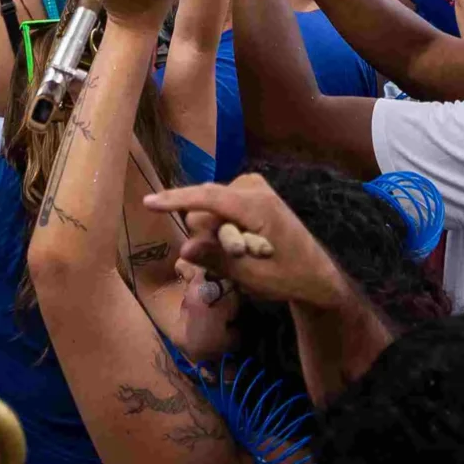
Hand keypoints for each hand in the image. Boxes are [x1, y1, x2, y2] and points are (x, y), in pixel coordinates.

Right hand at [138, 176, 352, 309]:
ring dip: (218, 235)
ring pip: (209, 210)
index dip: (177, 200)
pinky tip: (244, 245)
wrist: (315, 274)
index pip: (208, 198)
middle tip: (241, 257)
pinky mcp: (250, 192)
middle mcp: (253, 187)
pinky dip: (223, 230)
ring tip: (248, 253)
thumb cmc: (288, 276)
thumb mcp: (252, 276)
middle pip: (205, 208)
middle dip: (210, 236)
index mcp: (256, 204)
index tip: (148, 202)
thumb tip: (184, 249)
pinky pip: (218, 209)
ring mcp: (252, 187)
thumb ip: (217, 259)